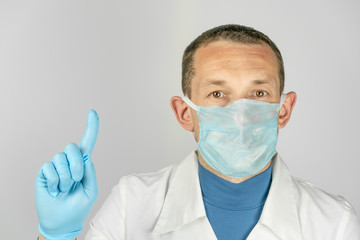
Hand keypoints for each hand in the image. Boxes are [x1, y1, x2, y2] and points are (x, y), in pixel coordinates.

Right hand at [35, 110, 98, 239]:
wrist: (62, 221)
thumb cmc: (78, 206)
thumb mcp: (90, 190)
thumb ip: (90, 173)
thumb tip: (86, 156)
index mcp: (83, 164)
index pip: (88, 143)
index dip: (91, 128)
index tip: (93, 112)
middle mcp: (69, 161)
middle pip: (72, 147)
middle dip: (76, 164)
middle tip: (76, 181)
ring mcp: (56, 166)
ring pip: (60, 159)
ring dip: (65, 178)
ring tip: (65, 189)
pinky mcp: (44, 172)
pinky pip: (49, 169)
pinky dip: (55, 182)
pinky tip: (55, 190)